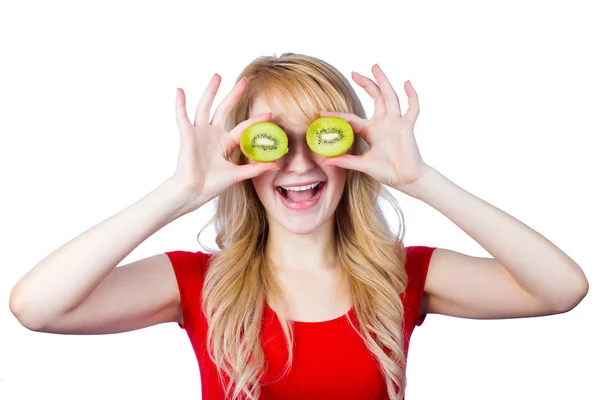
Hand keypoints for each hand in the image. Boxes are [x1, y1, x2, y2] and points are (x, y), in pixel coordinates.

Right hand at [170, 74, 278, 210]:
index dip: (256, 121)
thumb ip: (256, 168)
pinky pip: (182, 117)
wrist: (194, 192)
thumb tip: (276, 165)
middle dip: (234, 95)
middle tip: (244, 80)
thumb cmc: (212, 185)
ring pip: (205, 107)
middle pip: (225, 109)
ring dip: (211, 91)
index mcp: (225, 142)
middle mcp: (213, 134)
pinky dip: (180, 104)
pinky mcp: (187, 136)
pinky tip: (180, 90)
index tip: (270, 114)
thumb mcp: (238, 174)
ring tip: (217, 76)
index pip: (243, 127)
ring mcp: (200, 133)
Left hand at [320, 64, 429, 193]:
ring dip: (383, 81)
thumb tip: (325, 161)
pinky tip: (407, 83)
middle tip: (353, 73)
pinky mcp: (407, 127)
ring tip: (375, 67)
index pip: (351, 119)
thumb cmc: (386, 171)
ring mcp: (396, 123)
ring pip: (390, 97)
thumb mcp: (362, 164)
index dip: (337, 116)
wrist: (405, 179)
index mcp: (371, 131)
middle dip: (366, 84)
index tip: (321, 113)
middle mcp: (383, 123)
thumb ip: (345, 161)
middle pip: (375, 97)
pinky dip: (412, 96)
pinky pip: (412, 109)